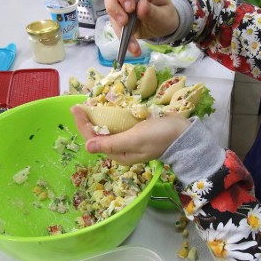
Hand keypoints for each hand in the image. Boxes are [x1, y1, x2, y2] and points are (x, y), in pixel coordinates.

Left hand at [71, 106, 190, 164]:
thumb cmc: (160, 136)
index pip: (94, 140)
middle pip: (98, 135)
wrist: (184, 133)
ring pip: (107, 130)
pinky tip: (106, 109)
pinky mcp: (136, 131)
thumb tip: (87, 147)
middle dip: (87, 122)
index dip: (83, 125)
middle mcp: (121, 149)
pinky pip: (118, 125)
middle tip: (78, 106)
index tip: (76, 108)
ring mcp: (129, 140)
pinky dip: (110, 117)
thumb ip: (111, 143)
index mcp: (119, 154)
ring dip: (97, 119)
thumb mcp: (134, 139)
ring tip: (88, 107)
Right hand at [104, 0, 179, 57]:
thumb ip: (153, 11)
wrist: (163, 26)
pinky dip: (122, 38)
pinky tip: (133, 48)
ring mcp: (120, 4)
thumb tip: (141, 5)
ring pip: (110, 10)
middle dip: (114, 7)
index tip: (131, 7)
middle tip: (124, 22)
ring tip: (131, 41)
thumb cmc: (165, 15)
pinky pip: (115, 26)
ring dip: (117, 26)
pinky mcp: (118, 18)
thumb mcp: (165, 15)